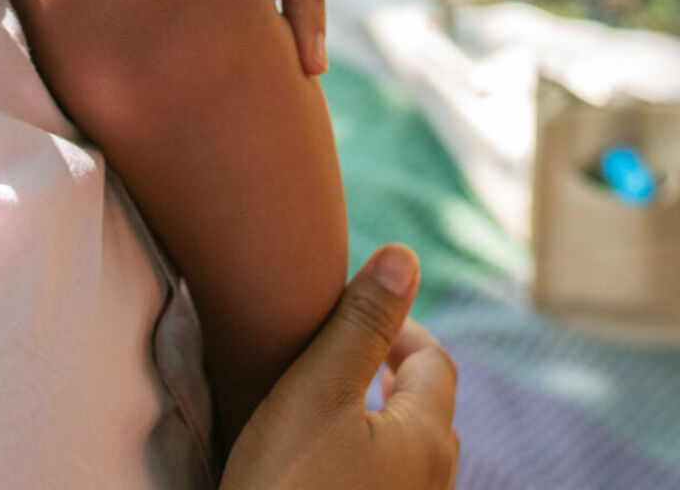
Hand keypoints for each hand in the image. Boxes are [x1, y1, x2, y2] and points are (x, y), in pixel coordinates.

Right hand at [220, 244, 457, 489]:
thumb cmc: (288, 487)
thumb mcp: (317, 391)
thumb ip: (361, 322)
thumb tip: (406, 256)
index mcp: (428, 440)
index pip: (435, 362)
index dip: (399, 327)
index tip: (354, 314)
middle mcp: (433, 487)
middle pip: (427, 411)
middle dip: (389, 373)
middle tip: (338, 353)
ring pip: (407, 457)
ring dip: (376, 421)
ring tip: (324, 408)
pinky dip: (363, 463)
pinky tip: (318, 469)